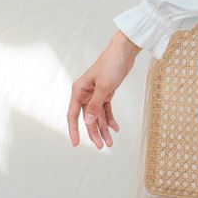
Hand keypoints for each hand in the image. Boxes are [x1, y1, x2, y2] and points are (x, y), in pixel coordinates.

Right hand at [67, 30, 140, 149]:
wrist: (124, 51)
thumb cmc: (111, 65)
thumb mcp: (103, 86)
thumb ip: (95, 105)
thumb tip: (88, 122)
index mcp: (79, 90)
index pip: (73, 114)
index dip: (73, 130)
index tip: (76, 144)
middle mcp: (85, 93)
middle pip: (88, 118)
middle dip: (95, 132)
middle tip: (102, 146)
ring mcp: (96, 93)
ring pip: (98, 115)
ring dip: (104, 128)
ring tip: (110, 142)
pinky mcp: (106, 92)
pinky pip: (106, 109)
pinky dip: (110, 118)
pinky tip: (115, 128)